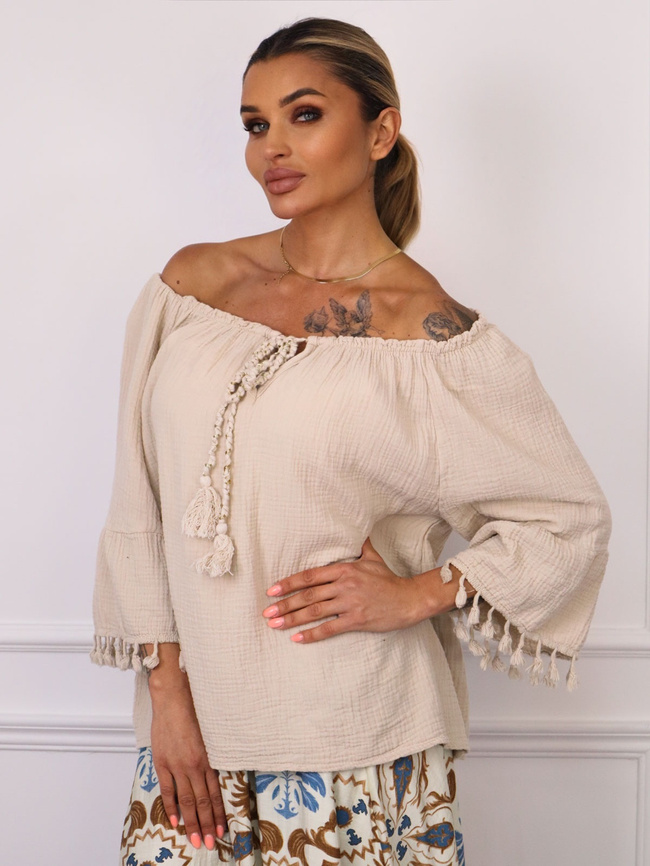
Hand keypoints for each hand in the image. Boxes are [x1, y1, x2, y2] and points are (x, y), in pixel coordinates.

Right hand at [147, 644, 225, 850]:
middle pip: (202, 801)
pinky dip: (171, 805)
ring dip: (192, 821)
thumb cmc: (195, 708)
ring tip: (196, 838)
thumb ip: (214, 752)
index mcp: (208, 757)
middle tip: (210, 843)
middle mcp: (194, 764)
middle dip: (207, 824)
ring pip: (186, 799)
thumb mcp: (212, 731)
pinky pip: (167, 788)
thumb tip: (219, 768)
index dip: (219, 812)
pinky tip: (175, 819)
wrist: (174, 696)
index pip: (215, 793)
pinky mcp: (162, 761)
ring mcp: (176, 764)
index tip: (223, 829)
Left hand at [262, 538, 428, 643]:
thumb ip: (360, 546)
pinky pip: (330, 628)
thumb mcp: (373, 557)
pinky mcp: (357, 620)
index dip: (289, 583)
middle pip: (307, 594)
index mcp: (344, 569)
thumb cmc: (389, 579)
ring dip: (292, 619)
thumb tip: (357, 531)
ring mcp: (350, 603)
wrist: (410, 598)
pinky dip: (312, 634)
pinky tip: (297, 638)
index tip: (272, 590)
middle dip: (284, 604)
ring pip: (314, 611)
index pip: (310, 575)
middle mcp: (344, 585)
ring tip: (274, 625)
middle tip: (266, 611)